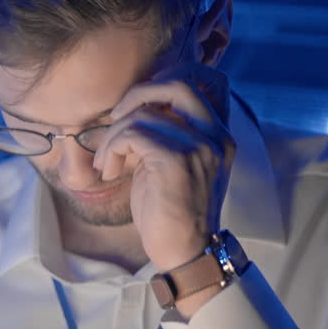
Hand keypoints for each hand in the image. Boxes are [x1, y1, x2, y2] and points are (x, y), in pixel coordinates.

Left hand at [91, 62, 236, 271]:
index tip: (145, 99)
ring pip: (144, 113)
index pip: (213, 80)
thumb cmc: (172, 211)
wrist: (186, 252)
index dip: (174, 76)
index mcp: (219, 134)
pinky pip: (132, 133)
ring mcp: (199, 146)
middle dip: (138, 93)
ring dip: (114, 134)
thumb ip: (168, 132)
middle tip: (117, 117)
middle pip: (179, 83)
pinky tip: (109, 170)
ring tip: (108, 160)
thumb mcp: (175, 163)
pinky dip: (112, 148)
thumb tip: (136, 107)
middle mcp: (215, 135)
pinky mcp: (175, 160)